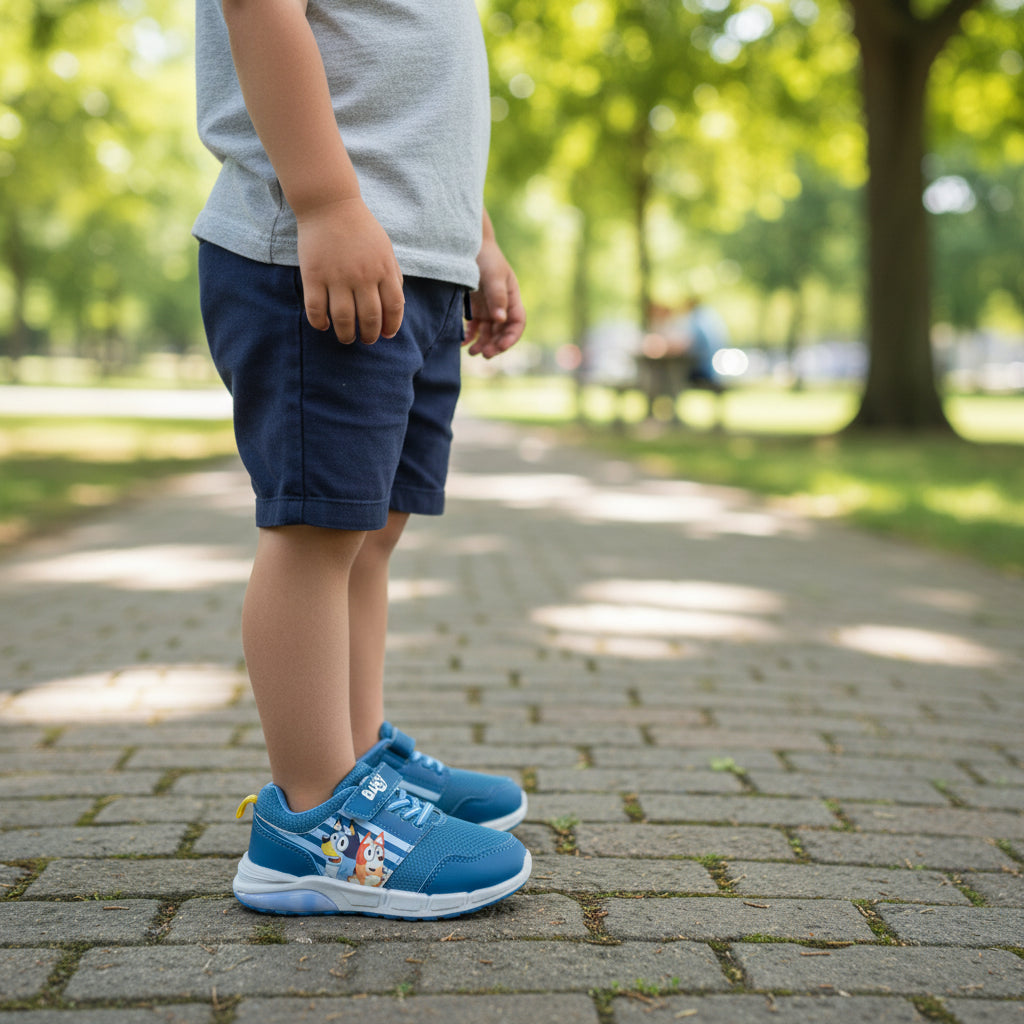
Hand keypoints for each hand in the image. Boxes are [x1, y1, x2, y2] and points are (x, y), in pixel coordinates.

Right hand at [296, 197, 403, 343]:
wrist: (330, 204)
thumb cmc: (361, 229)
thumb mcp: (386, 250)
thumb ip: (393, 276)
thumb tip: (396, 309)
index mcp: (383, 269)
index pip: (393, 308)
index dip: (391, 326)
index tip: (386, 335)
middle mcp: (362, 276)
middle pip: (369, 319)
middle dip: (369, 336)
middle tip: (365, 339)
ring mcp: (337, 276)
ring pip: (343, 319)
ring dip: (346, 335)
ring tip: (346, 338)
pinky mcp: (314, 275)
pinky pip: (316, 309)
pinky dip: (320, 322)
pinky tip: (324, 325)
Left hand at [464, 236, 524, 358]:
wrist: (467, 244)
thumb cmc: (485, 257)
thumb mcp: (493, 276)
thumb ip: (497, 297)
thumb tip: (500, 320)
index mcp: (512, 298)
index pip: (517, 323)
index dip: (511, 337)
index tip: (500, 347)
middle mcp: (502, 306)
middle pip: (502, 332)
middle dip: (495, 345)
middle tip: (484, 354)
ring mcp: (488, 307)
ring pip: (488, 332)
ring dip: (483, 344)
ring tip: (472, 353)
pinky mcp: (474, 307)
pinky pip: (474, 327)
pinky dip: (470, 336)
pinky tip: (462, 343)